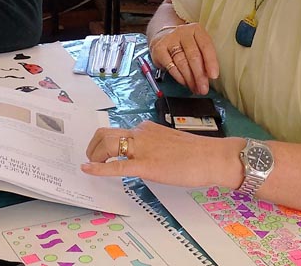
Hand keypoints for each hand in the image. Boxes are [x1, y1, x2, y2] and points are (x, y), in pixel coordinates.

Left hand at [82, 121, 239, 187]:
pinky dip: (99, 168)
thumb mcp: (169, 143)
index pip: (118, 131)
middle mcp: (141, 134)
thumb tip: (144, 157)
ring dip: (94, 155)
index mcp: (146, 129)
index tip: (99, 150)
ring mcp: (143, 148)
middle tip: (92, 159)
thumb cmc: (197, 153)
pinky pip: (117, 166)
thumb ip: (153, 146)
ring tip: (92, 165)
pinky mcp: (146, 165)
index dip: (104, 142)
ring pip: (107, 144)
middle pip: (106, 133)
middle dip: (93, 146)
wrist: (212, 157)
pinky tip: (88, 170)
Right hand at [149, 23, 217, 93]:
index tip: (214, 76)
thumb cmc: (186, 45)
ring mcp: (169, 40)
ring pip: (182, 62)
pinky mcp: (159, 49)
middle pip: (193, 55)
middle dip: (199, 75)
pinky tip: (185, 83)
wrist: (163, 38)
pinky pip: (171, 66)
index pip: (206, 45)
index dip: (211, 62)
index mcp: (196, 29)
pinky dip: (179, 77)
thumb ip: (204, 58)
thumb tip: (209, 77)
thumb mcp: (198, 45)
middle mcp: (182, 32)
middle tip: (204, 88)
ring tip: (196, 88)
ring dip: (190, 79)